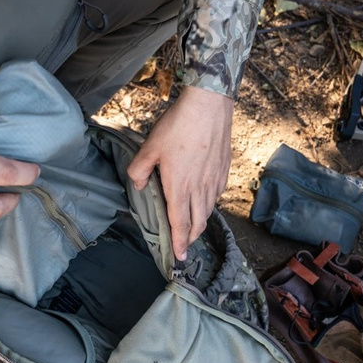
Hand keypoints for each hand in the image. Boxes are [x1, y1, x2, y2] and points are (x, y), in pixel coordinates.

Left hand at [127, 86, 233, 259]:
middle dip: (192, 237)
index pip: (179, 223)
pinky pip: (217, 194)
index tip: (179, 256)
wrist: (208, 106)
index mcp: (179, 187)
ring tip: (194, 227)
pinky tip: (206, 201)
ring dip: (201, 222)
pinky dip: (210, 204)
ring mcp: (214, 180)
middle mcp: (199, 188)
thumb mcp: (149, 148)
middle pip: (198, 222)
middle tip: (186, 245)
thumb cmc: (178, 126)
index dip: (179, 242)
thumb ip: (139, 170)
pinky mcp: (223, 169)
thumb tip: (139, 186)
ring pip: (209, 210)